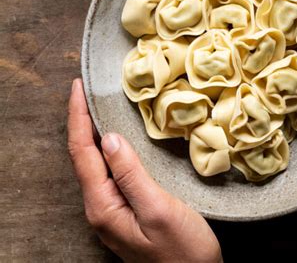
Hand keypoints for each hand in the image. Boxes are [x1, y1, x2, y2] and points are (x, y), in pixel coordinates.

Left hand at [67, 78, 222, 262]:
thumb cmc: (183, 252)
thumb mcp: (158, 209)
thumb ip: (131, 174)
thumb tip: (108, 137)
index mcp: (103, 207)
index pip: (82, 152)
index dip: (78, 116)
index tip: (78, 86)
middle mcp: (102, 209)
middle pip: (83, 156)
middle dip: (81, 120)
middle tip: (86, 89)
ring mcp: (113, 212)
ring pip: (96, 164)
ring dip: (93, 132)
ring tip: (97, 105)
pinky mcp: (127, 211)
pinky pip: (110, 172)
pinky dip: (109, 147)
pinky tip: (119, 138)